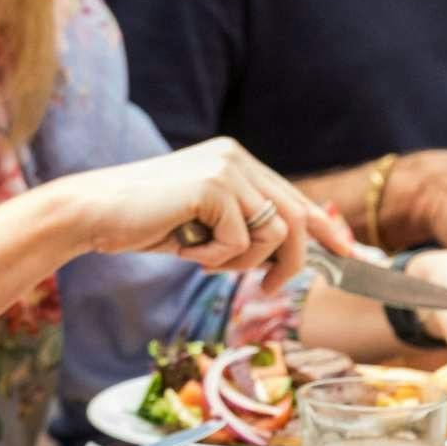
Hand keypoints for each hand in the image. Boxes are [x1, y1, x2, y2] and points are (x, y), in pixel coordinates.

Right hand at [55, 137, 352, 283]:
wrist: (95, 213)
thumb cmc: (143, 223)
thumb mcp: (204, 225)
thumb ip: (242, 227)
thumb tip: (288, 256)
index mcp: (236, 160)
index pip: (293, 198)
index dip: (326, 230)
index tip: (351, 256)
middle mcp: (237, 157)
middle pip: (295, 217)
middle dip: (291, 262)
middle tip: (268, 288)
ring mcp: (226, 168)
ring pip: (274, 233)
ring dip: (242, 262)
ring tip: (203, 259)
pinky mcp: (213, 187)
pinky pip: (242, 241)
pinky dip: (216, 258)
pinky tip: (185, 249)